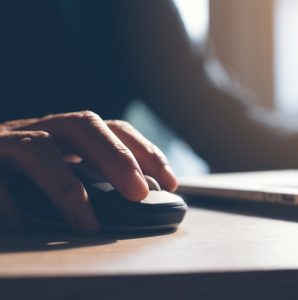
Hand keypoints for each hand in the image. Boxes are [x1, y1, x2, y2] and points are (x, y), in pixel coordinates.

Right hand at [0, 111, 177, 233]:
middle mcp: (41, 130)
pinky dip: (9, 203)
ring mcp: (7, 143)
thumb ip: (93, 176)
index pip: (113, 129)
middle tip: (138, 194)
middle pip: (83, 126)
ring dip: (67, 188)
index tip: (170, 181)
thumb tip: (142, 196)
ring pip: (38, 149)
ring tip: (88, 225)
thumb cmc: (22, 172)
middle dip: (116, 158)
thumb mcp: (61, 168)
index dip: (144, 150)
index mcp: (67, 134)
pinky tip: (23, 225)